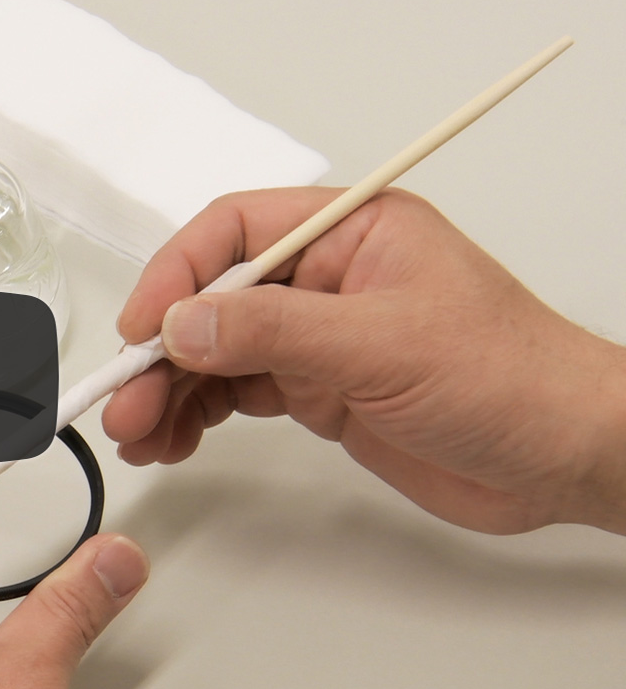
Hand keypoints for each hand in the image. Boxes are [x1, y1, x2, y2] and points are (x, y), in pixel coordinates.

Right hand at [104, 187, 625, 534]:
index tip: (143, 326)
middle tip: (126, 399)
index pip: (235, 232)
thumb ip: (274, 330)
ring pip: (217, 351)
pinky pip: (237, 392)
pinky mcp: (320, 390)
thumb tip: (184, 323)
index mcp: (349, 233)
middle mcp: (326, 278)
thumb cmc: (512, 377)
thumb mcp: (383, 344)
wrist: (562, 457)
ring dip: (170, 389)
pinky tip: (173, 438)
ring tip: (139, 433)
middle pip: (213, 298)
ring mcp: (319, 337)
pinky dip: (198, 414)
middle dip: (163, 349)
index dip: (177, 274)